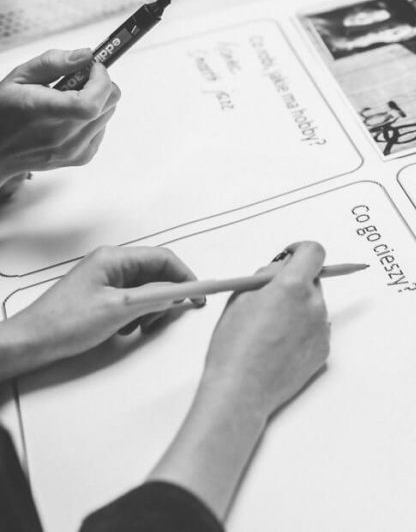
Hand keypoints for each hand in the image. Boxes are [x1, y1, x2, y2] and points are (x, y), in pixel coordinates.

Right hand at [0, 49, 120, 189]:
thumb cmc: (4, 112)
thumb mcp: (19, 77)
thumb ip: (52, 62)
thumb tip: (86, 56)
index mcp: (42, 113)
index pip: (89, 103)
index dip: (100, 80)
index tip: (93, 67)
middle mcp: (61, 136)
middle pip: (109, 102)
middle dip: (101, 83)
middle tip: (80, 78)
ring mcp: (74, 150)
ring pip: (109, 113)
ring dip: (97, 99)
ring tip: (69, 99)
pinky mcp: (83, 157)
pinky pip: (103, 127)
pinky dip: (94, 116)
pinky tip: (70, 116)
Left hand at [0, 246, 199, 378]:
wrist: (31, 343)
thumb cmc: (64, 323)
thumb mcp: (118, 310)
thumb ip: (154, 298)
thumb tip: (181, 292)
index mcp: (113, 259)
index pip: (163, 258)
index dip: (185, 276)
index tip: (198, 294)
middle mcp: (110, 265)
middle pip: (156, 274)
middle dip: (166, 296)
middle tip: (167, 316)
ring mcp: (105, 281)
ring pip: (145, 290)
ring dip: (151, 308)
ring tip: (141, 327)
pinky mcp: (101, 297)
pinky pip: (132, 301)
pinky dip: (138, 315)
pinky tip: (128, 329)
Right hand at [199, 241, 329, 420]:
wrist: (241, 390)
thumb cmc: (233, 347)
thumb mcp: (240, 298)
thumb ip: (265, 277)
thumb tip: (279, 269)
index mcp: (292, 286)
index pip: (314, 252)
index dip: (301, 251)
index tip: (291, 256)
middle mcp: (313, 304)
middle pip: (313, 280)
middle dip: (295, 283)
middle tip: (270, 300)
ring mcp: (321, 328)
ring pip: (313, 306)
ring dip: (298, 308)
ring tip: (270, 330)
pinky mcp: (324, 349)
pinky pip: (315, 329)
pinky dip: (302, 331)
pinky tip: (279, 346)